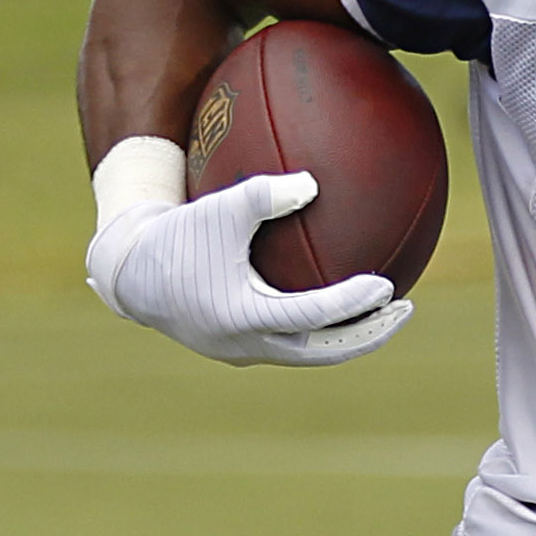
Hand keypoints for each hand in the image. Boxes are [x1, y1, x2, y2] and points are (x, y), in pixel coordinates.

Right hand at [84, 170, 410, 366]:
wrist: (130, 272)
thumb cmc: (175, 236)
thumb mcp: (217, 209)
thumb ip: (263, 196)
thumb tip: (313, 183)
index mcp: (243, 316)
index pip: (312, 316)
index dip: (352, 304)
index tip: (385, 285)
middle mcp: (248, 343)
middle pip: (325, 351)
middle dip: (369, 334)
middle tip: (404, 309)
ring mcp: (246, 350)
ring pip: (311, 351)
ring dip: (350, 335)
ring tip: (384, 311)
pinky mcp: (243, 345)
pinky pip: (294, 340)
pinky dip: (324, 327)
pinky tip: (344, 301)